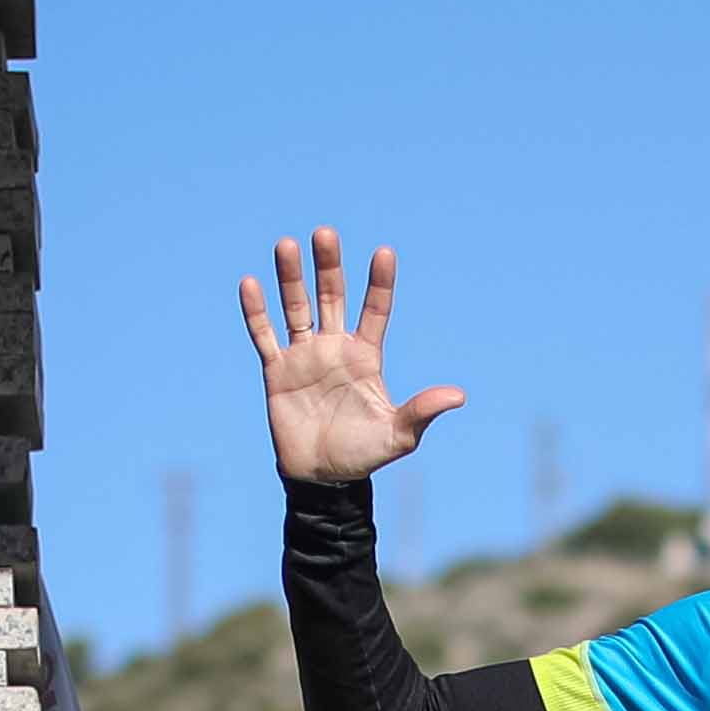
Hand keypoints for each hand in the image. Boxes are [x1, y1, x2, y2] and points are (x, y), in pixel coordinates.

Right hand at [239, 227, 464, 482]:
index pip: (374, 310)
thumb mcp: (398, 435)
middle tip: (325, 232)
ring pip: (296, 307)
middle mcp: (335, 348)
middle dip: (328, 266)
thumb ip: (421, 411)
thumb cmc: (363, 455)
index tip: (384, 252)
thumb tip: (458, 396)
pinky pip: (264, 335)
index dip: (379, 283)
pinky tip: (250, 282)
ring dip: (291, 277)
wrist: (322, 478)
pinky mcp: (277, 370)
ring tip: (287, 244)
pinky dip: (256, 311)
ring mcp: (304, 356)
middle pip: (332, 297)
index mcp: (366, 356)